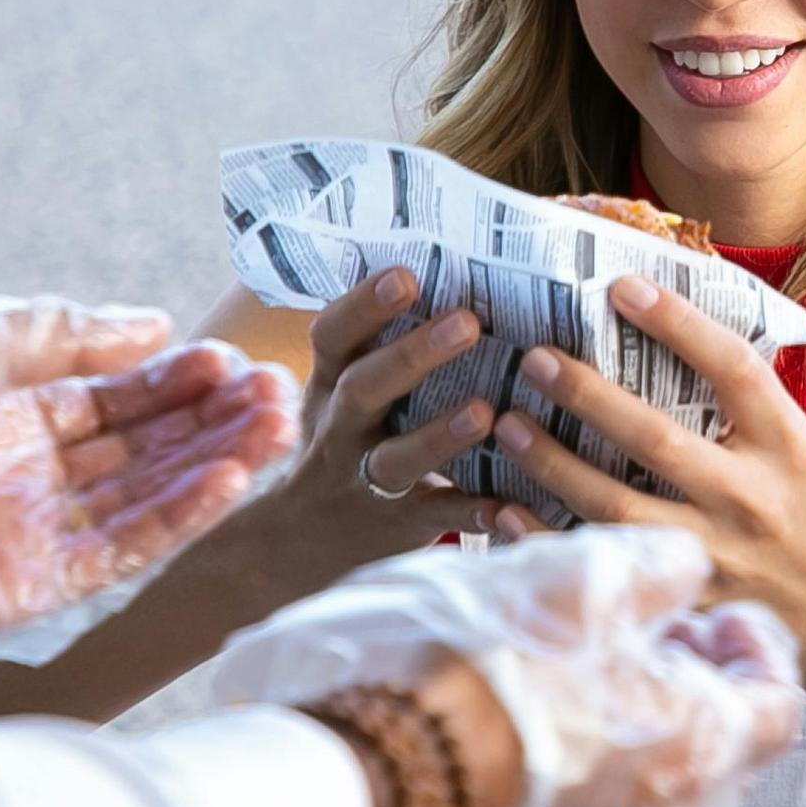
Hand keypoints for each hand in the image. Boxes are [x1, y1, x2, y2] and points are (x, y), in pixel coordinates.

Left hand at [0, 288, 299, 636]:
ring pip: (143, 499)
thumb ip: (69, 332)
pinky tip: (227, 479)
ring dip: (213, 464)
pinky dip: (178, 517)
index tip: (236, 361)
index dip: (175, 382)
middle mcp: (21, 477)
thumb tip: (154, 327)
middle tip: (278, 394)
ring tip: (276, 429)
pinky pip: (120, 551)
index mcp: (2, 417)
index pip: (111, 400)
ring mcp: (27, 536)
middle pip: (138, 450)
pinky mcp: (29, 593)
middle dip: (210, 421)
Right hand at [200, 525, 805, 806]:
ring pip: (656, 798)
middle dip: (691, 689)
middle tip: (634, 640)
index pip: (778, 702)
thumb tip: (687, 571)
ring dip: (636, 739)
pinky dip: (583, 789)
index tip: (708, 609)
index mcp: (704, 748)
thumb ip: (655, 569)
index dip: (751, 645)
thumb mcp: (574, 579)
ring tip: (572, 686)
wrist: (359, 784)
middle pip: (719, 753)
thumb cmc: (472, 668)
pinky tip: (527, 746)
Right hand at [213, 270, 502, 616]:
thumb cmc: (350, 438)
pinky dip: (467, 511)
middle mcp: (342, 428)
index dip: (364, 304)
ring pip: (396, 458)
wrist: (301, 541)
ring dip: (439, 435)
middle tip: (467, 321)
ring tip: (484, 412)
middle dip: (412, 355)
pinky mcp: (397, 524)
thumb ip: (383, 340)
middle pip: (364, 388)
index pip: (333, 335)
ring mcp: (366, 479)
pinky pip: (434, 517)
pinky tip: (504, 502)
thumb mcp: (345, 390)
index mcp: (332, 383)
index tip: (407, 274)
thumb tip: (460, 265)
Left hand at [484, 276, 805, 663]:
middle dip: (587, 396)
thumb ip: (744, 404)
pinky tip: (506, 510)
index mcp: (785, 445)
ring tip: (505, 424)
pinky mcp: (688, 601)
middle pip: (656, 439)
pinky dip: (549, 539)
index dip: (677, 323)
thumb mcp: (797, 448)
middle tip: (534, 359)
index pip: (732, 368)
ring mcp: (717, 555)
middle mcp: (751, 497)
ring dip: (553, 464)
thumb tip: (666, 329)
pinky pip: (604, 566)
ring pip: (618, 507)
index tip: (621, 286)